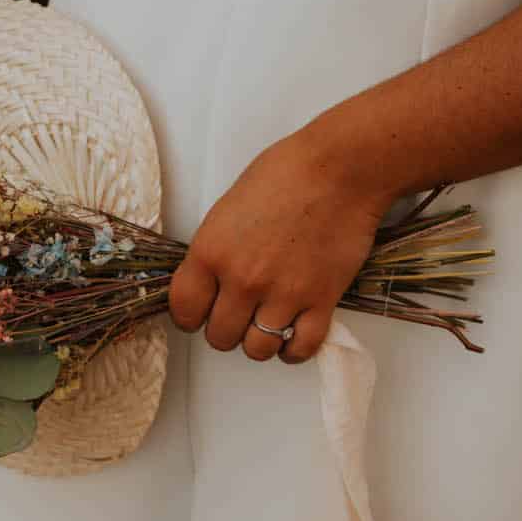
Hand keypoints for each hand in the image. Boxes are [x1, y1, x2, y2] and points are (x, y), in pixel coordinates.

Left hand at [167, 133, 390, 363]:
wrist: (338, 170)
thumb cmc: (283, 175)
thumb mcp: (227, 209)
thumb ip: (215, 250)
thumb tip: (211, 280)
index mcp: (210, 252)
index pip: (184, 310)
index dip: (189, 317)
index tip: (198, 314)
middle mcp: (242, 280)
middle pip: (219, 337)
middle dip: (224, 329)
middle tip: (236, 314)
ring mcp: (283, 294)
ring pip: (257, 350)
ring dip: (258, 341)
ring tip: (263, 324)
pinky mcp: (322, 301)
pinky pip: (301, 348)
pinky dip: (293, 350)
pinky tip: (290, 337)